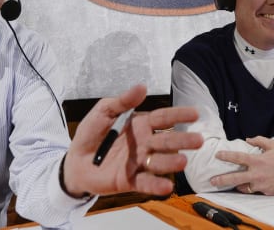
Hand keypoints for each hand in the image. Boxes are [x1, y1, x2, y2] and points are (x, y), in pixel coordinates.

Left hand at [62, 84, 202, 196]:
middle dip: (182, 141)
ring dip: (171, 162)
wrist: (75, 161)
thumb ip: (122, 101)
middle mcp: (144, 144)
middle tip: (198, 140)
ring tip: (183, 161)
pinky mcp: (130, 181)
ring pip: (159, 163)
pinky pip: (145, 183)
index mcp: (140, 125)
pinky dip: (156, 185)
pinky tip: (166, 186)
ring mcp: (139, 163)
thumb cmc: (91, 134)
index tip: (195, 114)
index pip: (163, 119)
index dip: (178, 115)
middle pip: (166, 141)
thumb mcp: (103, 111)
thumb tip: (142, 86)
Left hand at [210, 136, 273, 194]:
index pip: (238, 157)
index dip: (226, 156)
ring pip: (243, 187)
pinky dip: (250, 188)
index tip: (217, 155)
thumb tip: (248, 139)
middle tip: (212, 180)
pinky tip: (246, 186)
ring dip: (237, 185)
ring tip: (229, 184)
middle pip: (235, 178)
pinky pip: (254, 191)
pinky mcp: (267, 192)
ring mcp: (262, 185)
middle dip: (222, 180)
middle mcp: (257, 174)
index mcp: (258, 160)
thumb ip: (259, 141)